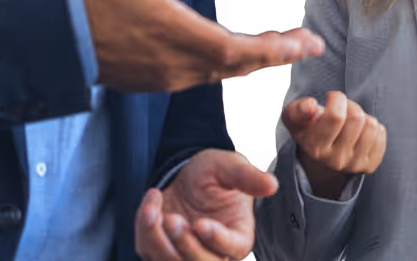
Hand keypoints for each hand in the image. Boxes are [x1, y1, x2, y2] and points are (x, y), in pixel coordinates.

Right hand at [80, 0, 324, 92]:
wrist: (66, 41)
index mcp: (175, 31)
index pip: (234, 48)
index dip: (270, 48)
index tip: (300, 42)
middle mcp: (178, 61)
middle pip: (239, 65)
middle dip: (277, 53)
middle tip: (310, 45)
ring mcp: (171, 76)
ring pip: (225, 73)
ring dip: (257, 59)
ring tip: (287, 45)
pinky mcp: (164, 81)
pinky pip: (207, 76)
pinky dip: (233, 65)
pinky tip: (246, 52)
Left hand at [135, 149, 276, 260]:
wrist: (188, 177)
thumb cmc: (214, 174)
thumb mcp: (230, 166)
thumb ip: (248, 176)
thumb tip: (272, 184)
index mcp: (238, 237)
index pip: (232, 249)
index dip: (216, 240)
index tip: (201, 224)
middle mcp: (214, 254)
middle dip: (183, 245)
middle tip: (172, 218)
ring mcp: (186, 256)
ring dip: (157, 239)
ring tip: (153, 207)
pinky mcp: (161, 252)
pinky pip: (149, 252)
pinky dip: (144, 230)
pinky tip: (151, 202)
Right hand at [282, 90, 385, 175]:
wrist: (319, 150)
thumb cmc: (308, 126)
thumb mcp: (295, 116)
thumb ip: (299, 109)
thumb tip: (311, 106)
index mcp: (315, 147)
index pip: (336, 115)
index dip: (336, 98)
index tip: (330, 98)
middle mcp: (335, 160)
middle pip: (356, 118)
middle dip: (350, 105)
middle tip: (342, 110)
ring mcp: (354, 165)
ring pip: (371, 126)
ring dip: (363, 116)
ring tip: (351, 121)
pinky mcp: (369, 165)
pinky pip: (381, 135)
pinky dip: (373, 127)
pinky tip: (360, 131)